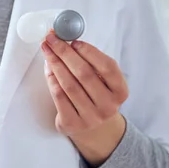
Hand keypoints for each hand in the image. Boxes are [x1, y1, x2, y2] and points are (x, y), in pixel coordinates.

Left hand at [41, 32, 127, 166]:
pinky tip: (48, 68)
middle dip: (65, 53)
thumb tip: (65, 39)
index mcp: (120, 91)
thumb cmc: (96, 95)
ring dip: (55, 63)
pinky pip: (59, 97)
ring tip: (47, 50)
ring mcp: (91, 117)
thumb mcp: (103, 80)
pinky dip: (52, 79)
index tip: (73, 40)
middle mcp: (108, 106)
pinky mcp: (73, 124)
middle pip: (84, 74)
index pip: (107, 67)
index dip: (90, 51)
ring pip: (69, 85)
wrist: (95, 128)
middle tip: (52, 39)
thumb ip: (91, 61)